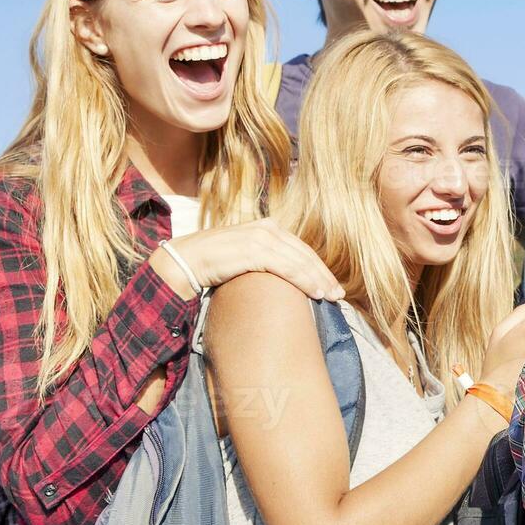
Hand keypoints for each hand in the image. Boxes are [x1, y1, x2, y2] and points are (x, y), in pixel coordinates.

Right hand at [151, 217, 345, 302]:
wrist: (185, 260)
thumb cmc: (213, 263)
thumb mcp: (244, 256)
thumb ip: (264, 259)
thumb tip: (281, 277)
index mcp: (266, 227)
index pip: (300, 248)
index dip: (317, 267)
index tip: (330, 284)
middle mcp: (266, 228)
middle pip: (304, 253)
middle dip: (323, 274)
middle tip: (339, 294)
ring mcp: (260, 238)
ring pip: (300, 261)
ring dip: (318, 280)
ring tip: (331, 297)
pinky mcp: (254, 250)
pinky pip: (287, 267)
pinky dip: (305, 280)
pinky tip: (316, 292)